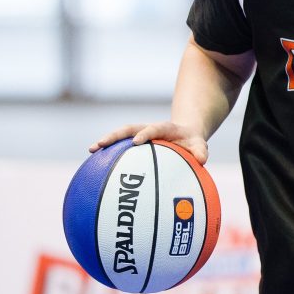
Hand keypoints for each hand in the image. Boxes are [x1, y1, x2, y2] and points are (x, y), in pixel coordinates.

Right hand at [89, 121, 209, 164]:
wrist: (186, 134)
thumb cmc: (192, 142)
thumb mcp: (199, 144)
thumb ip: (200, 150)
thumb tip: (202, 160)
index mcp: (164, 128)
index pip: (153, 128)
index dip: (145, 133)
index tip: (137, 142)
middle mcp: (148, 129)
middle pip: (128, 128)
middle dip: (114, 135)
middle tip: (100, 144)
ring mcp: (139, 135)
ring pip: (120, 136)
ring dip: (106, 141)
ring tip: (90, 150)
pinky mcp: (135, 143)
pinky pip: (120, 148)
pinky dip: (109, 153)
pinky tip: (96, 165)